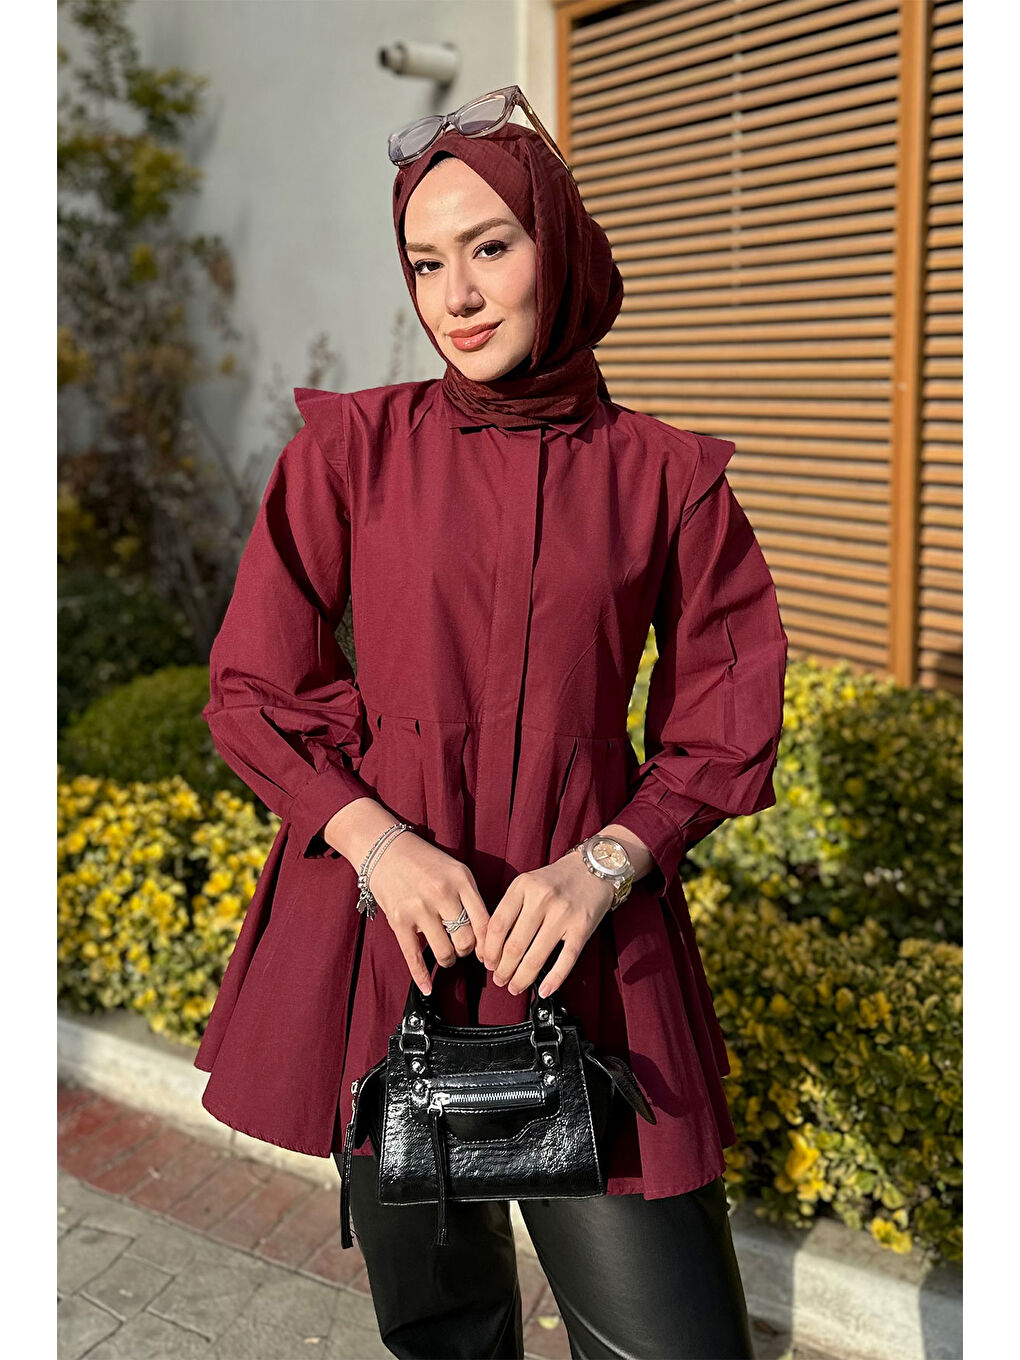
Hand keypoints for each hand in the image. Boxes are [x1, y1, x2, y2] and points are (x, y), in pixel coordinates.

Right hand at [368, 834, 488, 995]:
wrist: (386, 848)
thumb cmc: (425, 862)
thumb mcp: (456, 870)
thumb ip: (472, 899)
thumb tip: (486, 936)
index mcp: (461, 880)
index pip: (486, 922)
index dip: (490, 945)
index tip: (489, 953)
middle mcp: (442, 894)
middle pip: (467, 940)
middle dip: (467, 950)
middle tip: (463, 947)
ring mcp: (419, 908)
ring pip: (445, 951)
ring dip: (449, 959)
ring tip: (446, 953)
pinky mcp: (398, 920)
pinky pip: (413, 957)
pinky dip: (421, 977)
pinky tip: (427, 988)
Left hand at [481, 852, 615, 998]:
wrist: (595, 868)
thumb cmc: (557, 880)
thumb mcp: (528, 883)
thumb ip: (511, 908)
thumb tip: (492, 946)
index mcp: (523, 886)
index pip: (497, 925)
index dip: (489, 950)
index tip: (487, 963)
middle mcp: (542, 899)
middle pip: (514, 945)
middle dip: (503, 969)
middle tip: (499, 979)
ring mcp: (563, 914)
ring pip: (536, 957)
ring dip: (522, 978)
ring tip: (515, 986)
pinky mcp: (582, 928)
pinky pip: (566, 959)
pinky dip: (553, 979)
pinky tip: (544, 990)